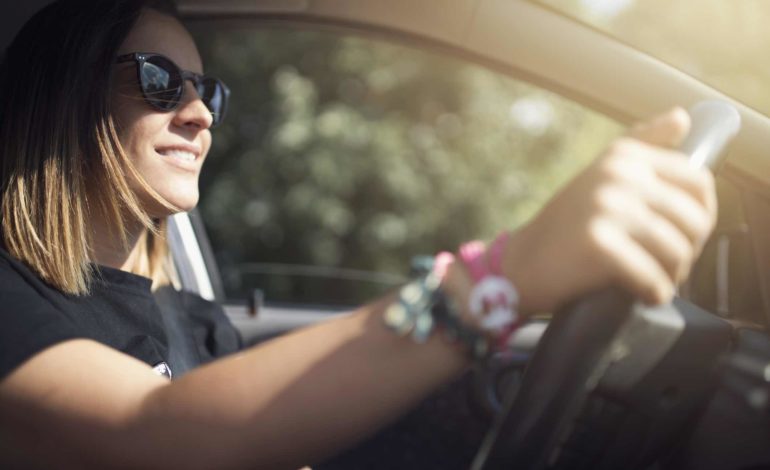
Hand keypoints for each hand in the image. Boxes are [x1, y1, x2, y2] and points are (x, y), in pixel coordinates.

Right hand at [502, 108, 716, 313]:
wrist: (520, 265)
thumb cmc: (566, 227)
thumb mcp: (601, 175)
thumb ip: (643, 145)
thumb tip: (682, 117)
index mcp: (623, 156)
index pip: (698, 181)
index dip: (701, 215)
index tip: (682, 234)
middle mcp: (616, 175)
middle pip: (694, 220)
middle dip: (687, 250)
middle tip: (663, 264)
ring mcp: (606, 208)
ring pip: (678, 251)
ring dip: (671, 275)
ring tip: (651, 280)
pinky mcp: (599, 244)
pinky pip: (653, 279)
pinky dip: (652, 293)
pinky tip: (638, 294)